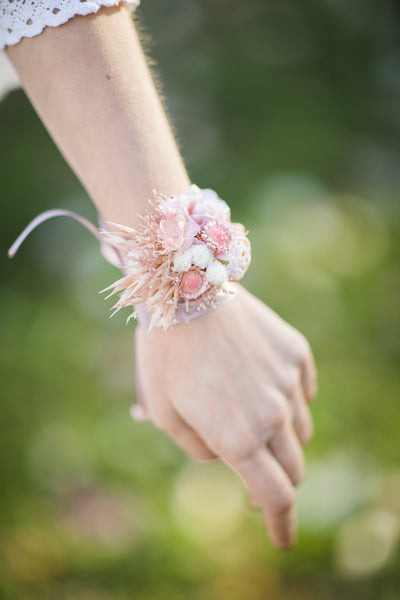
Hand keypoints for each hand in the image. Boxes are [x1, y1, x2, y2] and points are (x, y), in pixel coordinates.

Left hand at [133, 284, 316, 549]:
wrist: (184, 287)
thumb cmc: (165, 353)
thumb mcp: (164, 412)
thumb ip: (200, 448)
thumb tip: (228, 456)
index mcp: (237, 436)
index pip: (275, 496)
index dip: (281, 524)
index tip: (282, 539)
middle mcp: (272, 413)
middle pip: (294, 467)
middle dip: (277, 481)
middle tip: (253, 476)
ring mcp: (289, 380)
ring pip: (300, 430)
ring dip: (280, 438)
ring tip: (247, 415)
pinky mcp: (295, 353)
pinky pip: (304, 390)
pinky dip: (289, 401)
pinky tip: (263, 385)